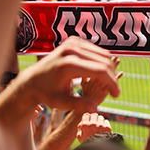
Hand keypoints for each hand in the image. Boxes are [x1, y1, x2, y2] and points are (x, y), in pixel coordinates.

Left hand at [0, 38, 120, 129]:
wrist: (33, 79)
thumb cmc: (46, 93)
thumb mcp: (60, 102)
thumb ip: (78, 105)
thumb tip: (96, 108)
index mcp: (69, 64)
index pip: (100, 70)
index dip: (112, 83)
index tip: (116, 95)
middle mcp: (72, 49)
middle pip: (104, 61)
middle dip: (112, 77)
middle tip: (113, 92)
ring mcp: (73, 42)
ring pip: (103, 54)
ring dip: (108, 70)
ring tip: (106, 85)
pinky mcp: (74, 41)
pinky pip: (96, 51)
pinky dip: (101, 62)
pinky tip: (98, 76)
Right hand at [76, 111, 111, 142]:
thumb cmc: (87, 143)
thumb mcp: (80, 136)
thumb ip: (80, 127)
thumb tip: (83, 121)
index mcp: (85, 125)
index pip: (86, 114)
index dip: (87, 118)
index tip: (88, 121)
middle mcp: (93, 124)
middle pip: (94, 115)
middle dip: (94, 118)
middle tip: (94, 124)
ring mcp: (101, 126)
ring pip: (101, 117)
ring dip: (99, 121)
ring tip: (98, 127)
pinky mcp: (107, 128)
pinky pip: (106, 121)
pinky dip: (105, 124)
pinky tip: (103, 129)